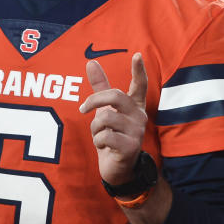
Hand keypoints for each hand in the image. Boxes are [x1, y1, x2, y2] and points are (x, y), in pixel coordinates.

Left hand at [79, 53, 148, 185]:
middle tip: (83, 109)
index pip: (140, 85)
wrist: (118, 168)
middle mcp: (140, 116)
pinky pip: (105, 136)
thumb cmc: (112, 134)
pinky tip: (104, 147)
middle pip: (115, 96)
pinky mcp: (131, 147)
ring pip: (105, 118)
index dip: (139, 70)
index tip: (137, 55)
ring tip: (100, 137)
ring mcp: (137, 132)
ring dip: (94, 129)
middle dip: (94, 101)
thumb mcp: (105, 110)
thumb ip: (100, 87)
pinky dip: (98, 142)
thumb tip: (91, 62)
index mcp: (134, 105)